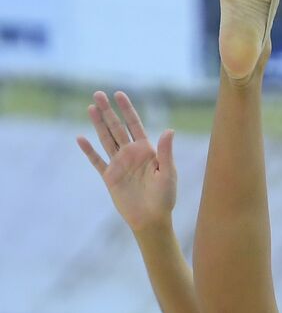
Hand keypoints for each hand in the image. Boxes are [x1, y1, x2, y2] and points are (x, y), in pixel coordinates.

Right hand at [76, 90, 176, 233]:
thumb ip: (166, 152)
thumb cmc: (165, 197)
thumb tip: (169, 130)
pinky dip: (89, 151)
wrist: (151, 219)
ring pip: (106, 139)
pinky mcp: (110, 177)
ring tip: (90, 107)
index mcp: (146, 150)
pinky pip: (97, 161)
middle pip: (117, 128)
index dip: (127, 109)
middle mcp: (131, 153)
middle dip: (108, 111)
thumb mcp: (168, 173)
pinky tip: (80, 138)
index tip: (119, 94)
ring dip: (98, 124)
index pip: (135, 124)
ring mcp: (119, 164)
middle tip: (98, 94)